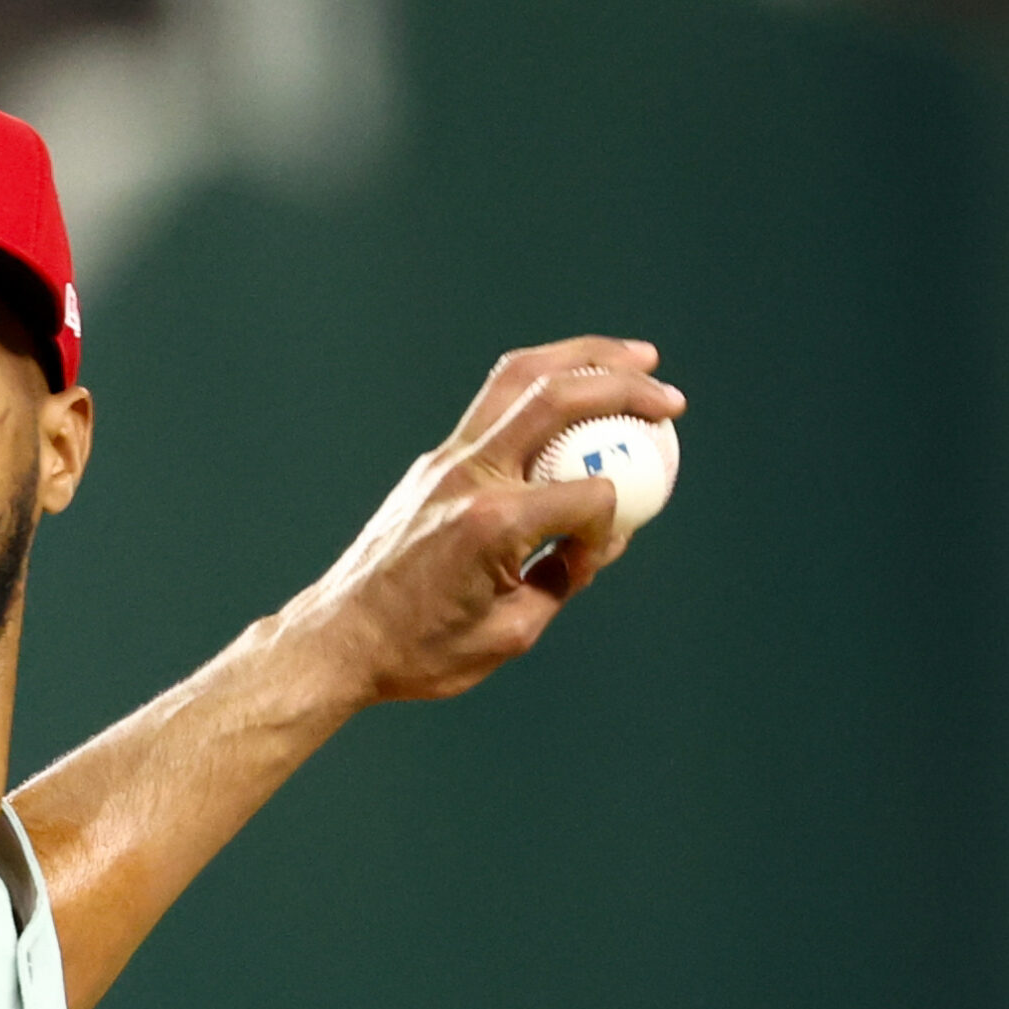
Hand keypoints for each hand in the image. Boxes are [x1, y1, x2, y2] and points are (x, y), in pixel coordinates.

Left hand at [293, 336, 685, 704]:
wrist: (337, 640)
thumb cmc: (419, 651)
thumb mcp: (509, 633)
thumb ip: (564, 579)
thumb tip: (600, 537)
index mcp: (490, 524)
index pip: (588, 495)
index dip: (610, 527)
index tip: (592, 560)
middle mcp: (466, 477)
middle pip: (556, 398)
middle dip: (622, 388)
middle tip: (671, 398)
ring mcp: (443, 463)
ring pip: (518, 378)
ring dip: (581, 358)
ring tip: (635, 357)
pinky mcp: (433, 464)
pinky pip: (495, 404)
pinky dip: (542, 384)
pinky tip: (574, 385)